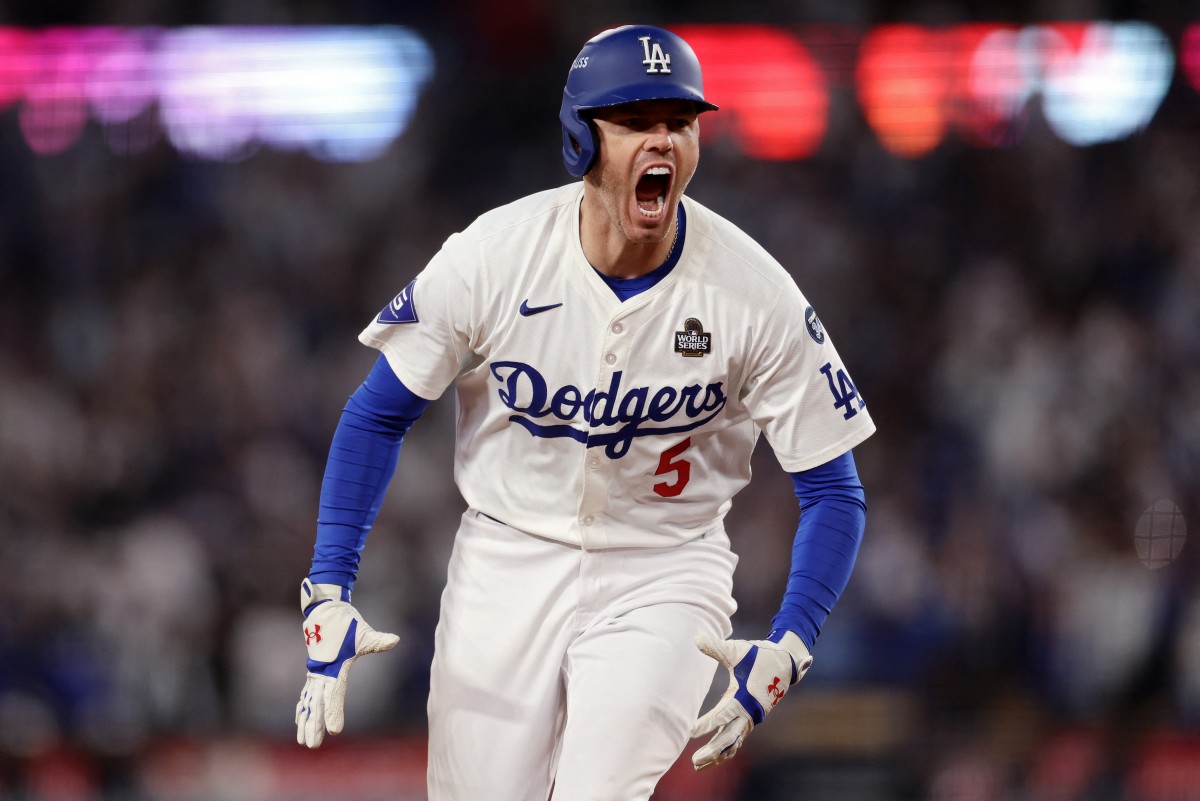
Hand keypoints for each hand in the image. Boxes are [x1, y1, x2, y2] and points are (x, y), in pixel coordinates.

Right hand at [295, 578, 398, 748]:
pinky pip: (306, 693)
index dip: (333, 713)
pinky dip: (302, 707)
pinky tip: (299, 719)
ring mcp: (315, 672)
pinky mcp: (314, 670)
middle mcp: (322, 672)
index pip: (334, 695)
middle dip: (314, 725)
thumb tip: (395, 640)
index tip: (335, 730)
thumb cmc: (346, 623)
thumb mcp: (363, 633)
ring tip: (303, 741)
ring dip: (306, 721)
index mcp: (335, 667)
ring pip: (309, 702)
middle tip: (312, 745)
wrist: (325, 609)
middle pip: (317, 704)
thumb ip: (378, 641)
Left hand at [689, 630, 812, 770]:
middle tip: (694, 761)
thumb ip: (716, 648)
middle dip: (712, 750)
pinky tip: (712, 759)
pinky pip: (736, 740)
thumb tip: (696, 638)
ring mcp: (750, 718)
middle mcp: (748, 712)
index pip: (723, 714)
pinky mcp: (749, 720)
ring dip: (717, 755)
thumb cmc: (758, 655)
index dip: (707, 723)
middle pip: (729, 738)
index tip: (691, 731)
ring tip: (697, 765)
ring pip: (733, 743)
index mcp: (745, 697)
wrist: (784, 661)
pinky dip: (725, 751)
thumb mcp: (737, 650)